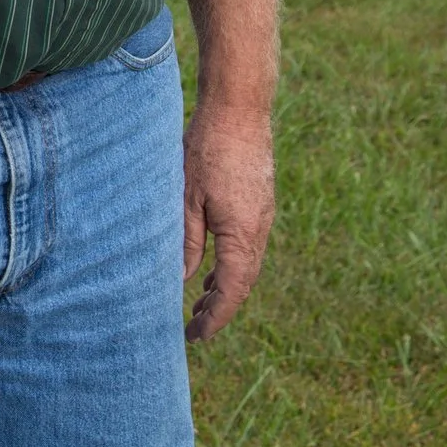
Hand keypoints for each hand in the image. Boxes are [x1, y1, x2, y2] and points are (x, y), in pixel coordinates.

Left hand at [181, 106, 273, 340]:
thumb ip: (186, 240)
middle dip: (220, 308)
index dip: (215, 316)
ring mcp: (263, 216)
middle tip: (195, 328)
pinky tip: (211, 269)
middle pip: (243, 283)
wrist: (240, 110)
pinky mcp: (259, 204)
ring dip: (225, 288)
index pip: (232, 289)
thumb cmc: (208, 148)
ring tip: (200, 305)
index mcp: (243, 233)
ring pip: (246, 265)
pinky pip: (247, 246)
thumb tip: (183, 279)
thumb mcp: (186, 197)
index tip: (197, 336)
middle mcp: (259, 230)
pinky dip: (230, 265)